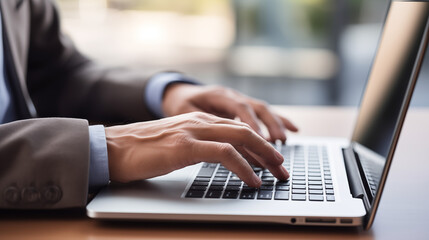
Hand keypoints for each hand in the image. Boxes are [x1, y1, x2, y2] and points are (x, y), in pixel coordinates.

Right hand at [105, 112, 288, 186]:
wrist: (111, 148)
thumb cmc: (142, 150)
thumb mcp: (176, 144)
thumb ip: (198, 145)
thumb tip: (219, 158)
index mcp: (199, 120)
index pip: (238, 129)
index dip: (259, 144)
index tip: (273, 160)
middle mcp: (199, 121)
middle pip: (245, 131)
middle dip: (269, 149)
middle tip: (284, 167)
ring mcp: (192, 131)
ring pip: (240, 138)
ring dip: (264, 156)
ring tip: (277, 173)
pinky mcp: (184, 146)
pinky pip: (224, 154)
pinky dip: (243, 167)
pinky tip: (252, 180)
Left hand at [162, 84, 297, 142]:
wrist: (179, 91)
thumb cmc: (181, 103)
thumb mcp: (184, 111)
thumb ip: (201, 121)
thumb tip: (216, 136)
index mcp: (218, 95)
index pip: (239, 108)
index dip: (252, 124)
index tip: (261, 140)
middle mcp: (233, 95)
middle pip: (257, 108)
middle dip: (270, 127)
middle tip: (278, 146)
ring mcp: (240, 100)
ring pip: (263, 110)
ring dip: (276, 125)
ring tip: (283, 142)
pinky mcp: (243, 107)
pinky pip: (264, 113)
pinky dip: (279, 121)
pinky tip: (293, 131)